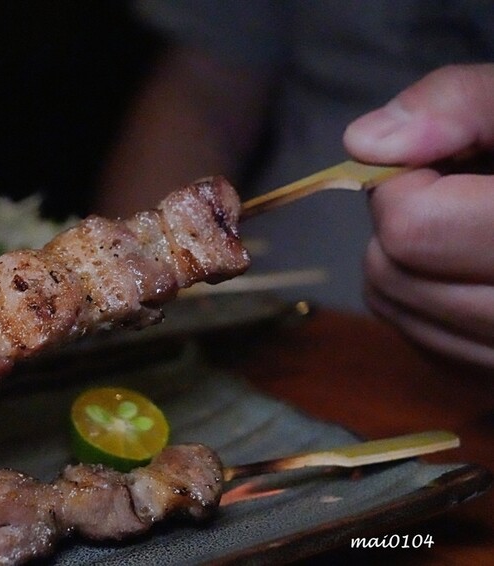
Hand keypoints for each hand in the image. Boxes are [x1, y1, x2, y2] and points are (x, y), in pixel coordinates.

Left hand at [343, 64, 493, 368]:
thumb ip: (464, 102)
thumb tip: (364, 143)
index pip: (413, 228)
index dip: (405, 180)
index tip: (441, 158)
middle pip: (393, 274)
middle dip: (401, 218)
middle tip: (456, 189)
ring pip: (396, 310)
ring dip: (406, 260)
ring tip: (472, 224)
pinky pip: (423, 341)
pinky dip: (427, 300)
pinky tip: (476, 267)